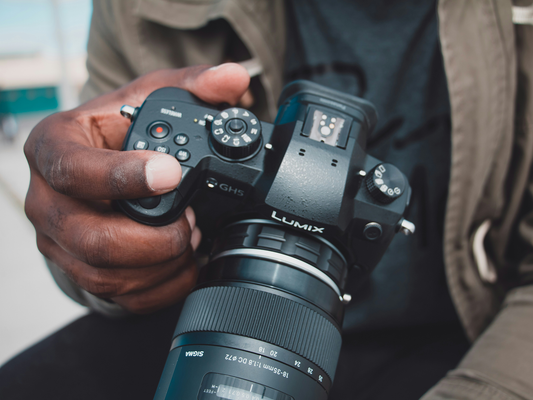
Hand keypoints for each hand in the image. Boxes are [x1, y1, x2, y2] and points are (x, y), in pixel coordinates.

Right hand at [24, 64, 249, 312]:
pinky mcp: (81, 272)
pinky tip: (182, 264)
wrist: (101, 171)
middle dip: (154, 238)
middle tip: (191, 221)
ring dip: (162, 263)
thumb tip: (231, 78)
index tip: (171, 174)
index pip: (74, 169)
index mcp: (54, 149)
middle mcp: (47, 201)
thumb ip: (192, 86)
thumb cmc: (118, 133)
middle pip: (90, 238)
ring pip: (107, 275)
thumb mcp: (149, 99)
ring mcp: (61, 243)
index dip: (122, 176)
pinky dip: (162, 286)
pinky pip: (121, 296)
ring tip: (190, 238)